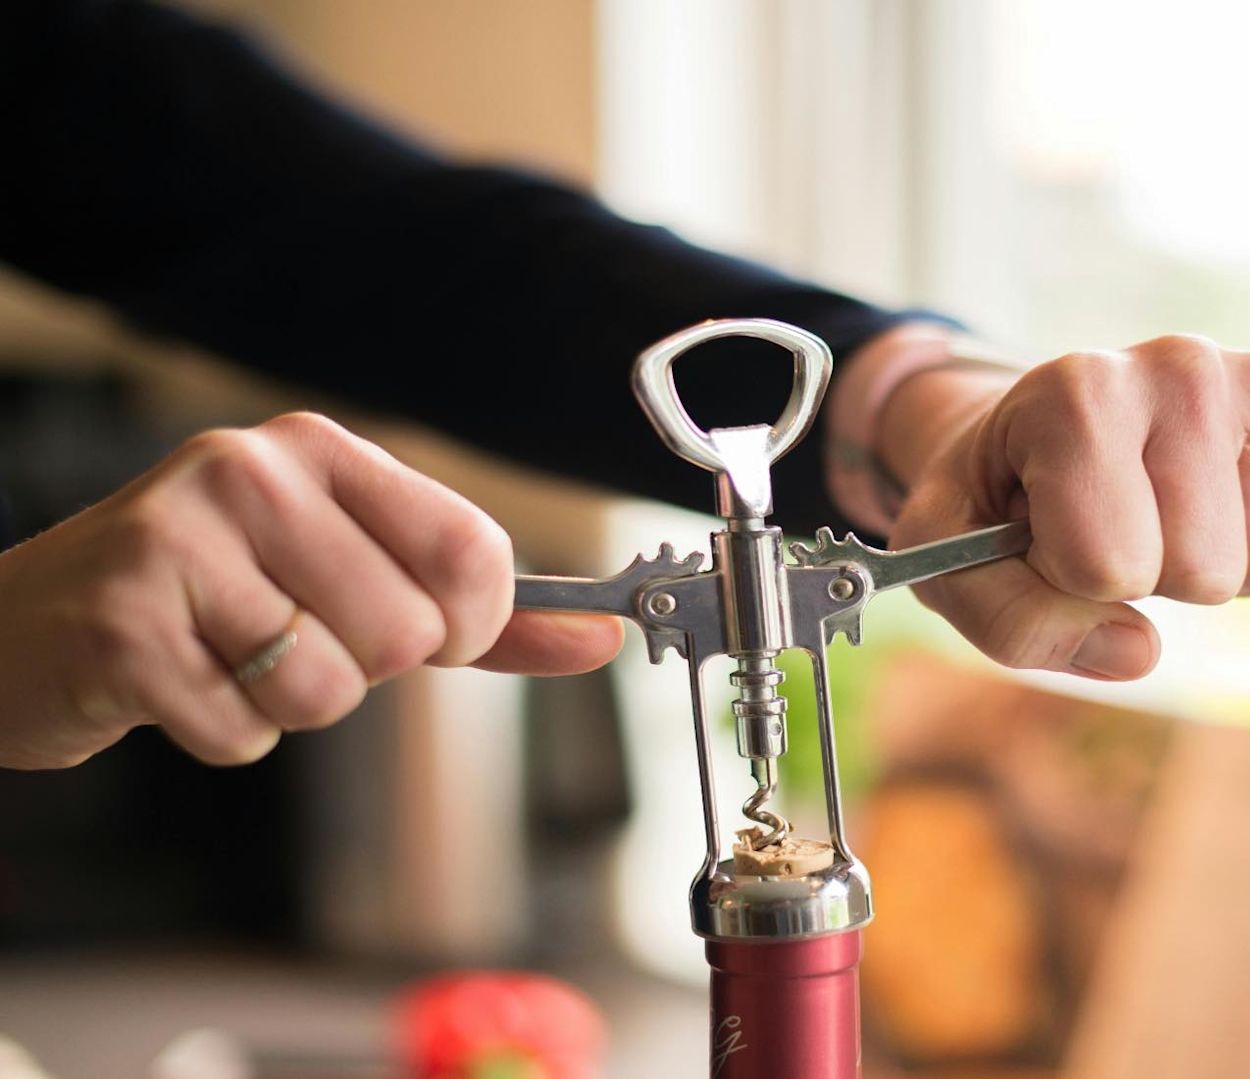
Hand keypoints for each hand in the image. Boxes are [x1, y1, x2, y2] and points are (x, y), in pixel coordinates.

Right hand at [0, 412, 622, 768]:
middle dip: (363, 670)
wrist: (26, 628)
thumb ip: (482, 616)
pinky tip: (177, 683)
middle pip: (406, 634)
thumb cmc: (213, 601)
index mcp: (321, 450)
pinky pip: (245, 733)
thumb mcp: (352, 580)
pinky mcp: (123, 625)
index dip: (471, 626)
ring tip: (227, 656)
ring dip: (287, 707)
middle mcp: (251, 472)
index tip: (430, 635)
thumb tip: (603, 638)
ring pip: (328, 690)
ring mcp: (178, 540)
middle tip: (287, 638)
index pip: (473, 552)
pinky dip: (223, 734)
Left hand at [867, 332, 1249, 680]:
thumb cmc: (1000, 502)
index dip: (1074, 582)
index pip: (1111, 565)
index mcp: (1078, 390)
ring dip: (1223, 575)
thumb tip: (1140, 653)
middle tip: (1113, 527)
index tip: (1049, 531)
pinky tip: (1224, 521)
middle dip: (1153, 581)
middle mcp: (1181, 367)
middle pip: (1205, 572)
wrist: (1048, 430)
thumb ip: (1015, 622)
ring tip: (1166, 520)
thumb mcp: (954, 563)